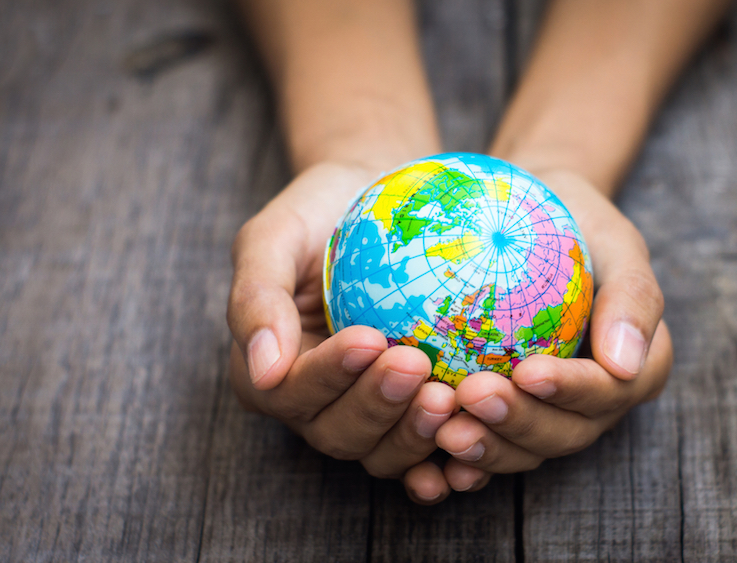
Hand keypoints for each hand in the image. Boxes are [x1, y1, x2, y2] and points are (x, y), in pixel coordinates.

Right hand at [227, 161, 457, 503]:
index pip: (293, 391)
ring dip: (415, 434)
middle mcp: (315, 408)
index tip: (370, 339)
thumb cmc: (322, 211)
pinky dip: (452, 452)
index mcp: (271, 374)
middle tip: (417, 365)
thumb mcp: (276, 236)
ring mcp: (369, 419)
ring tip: (450, 397)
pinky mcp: (415, 418)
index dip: (330, 375)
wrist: (382, 198)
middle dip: (377, 406)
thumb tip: (262, 372)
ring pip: (384, 452)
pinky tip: (479, 430)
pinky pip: (430, 449)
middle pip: (339, 433)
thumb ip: (256, 297)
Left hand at [432, 169, 671, 493]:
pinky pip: (483, 445)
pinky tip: (425, 449)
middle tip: (470, 396)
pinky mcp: (503, 421)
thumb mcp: (616, 241)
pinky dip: (457, 456)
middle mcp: (594, 407)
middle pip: (563, 434)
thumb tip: (624, 364)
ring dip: (484, 447)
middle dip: (518, 423)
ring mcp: (548, 420)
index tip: (527, 371)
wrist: (529, 224)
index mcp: (634, 371)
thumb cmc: (577, 223)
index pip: (608, 392)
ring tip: (442, 429)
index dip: (570, 391)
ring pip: (521, 451)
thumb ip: (632, 297)